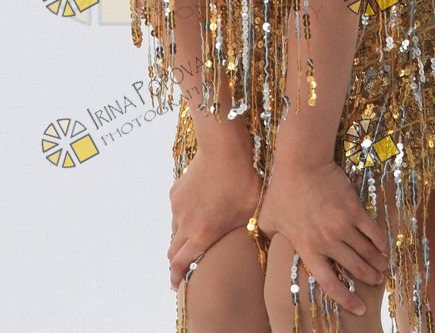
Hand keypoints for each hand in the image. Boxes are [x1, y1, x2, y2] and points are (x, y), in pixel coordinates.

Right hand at [167, 147, 262, 290]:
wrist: (224, 148)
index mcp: (201, 235)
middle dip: (176, 263)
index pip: (180, 264)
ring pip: (174, 230)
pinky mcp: (176, 191)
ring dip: (181, 238)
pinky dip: (183, 217)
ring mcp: (178, 206)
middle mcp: (184, 224)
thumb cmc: (243, 181)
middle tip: (185, 268)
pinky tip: (198, 210)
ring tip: (195, 238)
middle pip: (172, 251)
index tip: (178, 286)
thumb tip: (261, 244)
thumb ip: (248, 233)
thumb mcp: (251, 213)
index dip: (177, 278)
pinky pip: (177, 210)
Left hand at [257, 159, 388, 315]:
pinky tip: (384, 247)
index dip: (346, 299)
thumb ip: (269, 236)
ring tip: (382, 267)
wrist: (302, 162)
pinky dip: (380, 242)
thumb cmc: (283, 189)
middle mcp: (327, 241)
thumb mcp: (269, 219)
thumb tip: (263, 245)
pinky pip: (372, 231)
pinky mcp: (354, 209)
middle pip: (354, 268)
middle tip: (376, 281)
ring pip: (366, 251)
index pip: (330, 283)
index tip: (359, 308)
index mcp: (307, 248)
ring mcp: (342, 225)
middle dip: (368, 278)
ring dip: (377, 262)